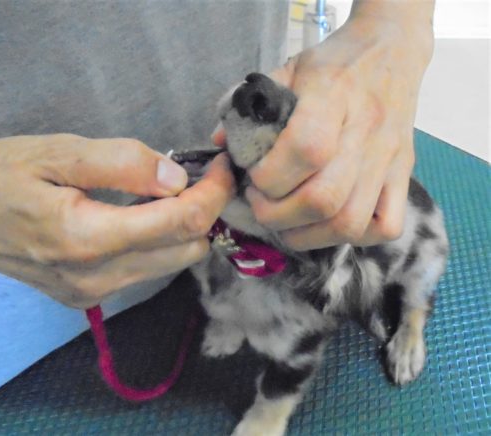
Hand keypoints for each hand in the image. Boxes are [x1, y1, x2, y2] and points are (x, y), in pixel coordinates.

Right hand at [0, 134, 233, 307]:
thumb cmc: (0, 176)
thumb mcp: (57, 153)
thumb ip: (122, 163)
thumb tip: (178, 177)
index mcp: (89, 239)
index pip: (182, 222)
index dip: (214, 192)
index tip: (223, 167)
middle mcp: (98, 278)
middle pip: (187, 250)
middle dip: (205, 211)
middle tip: (199, 176)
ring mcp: (94, 293)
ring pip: (173, 264)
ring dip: (184, 229)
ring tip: (169, 193)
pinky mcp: (88, 297)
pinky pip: (148, 271)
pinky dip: (160, 243)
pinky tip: (143, 217)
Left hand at [218, 3, 433, 249]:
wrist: (391, 49)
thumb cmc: (334, 63)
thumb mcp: (287, 69)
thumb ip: (250, 105)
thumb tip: (219, 144)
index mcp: (332, 95)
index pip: (306, 150)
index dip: (271, 177)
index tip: (253, 178)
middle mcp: (366, 130)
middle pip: (324, 199)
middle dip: (278, 216)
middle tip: (262, 204)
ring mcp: (389, 158)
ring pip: (351, 222)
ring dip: (308, 235)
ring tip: (287, 222)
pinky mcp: (405, 175)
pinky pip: (387, 227)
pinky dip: (354, 237)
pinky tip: (328, 222)